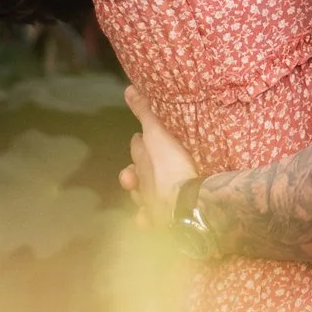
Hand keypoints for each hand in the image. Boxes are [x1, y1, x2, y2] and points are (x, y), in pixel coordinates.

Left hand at [119, 85, 199, 225]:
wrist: (184, 206)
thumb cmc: (172, 167)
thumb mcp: (158, 135)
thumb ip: (145, 113)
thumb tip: (127, 89)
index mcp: (142, 160)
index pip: (137, 146)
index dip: (140, 141)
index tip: (142, 136)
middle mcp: (141, 182)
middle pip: (135, 172)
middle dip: (136, 168)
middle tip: (140, 166)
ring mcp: (148, 203)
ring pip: (140, 196)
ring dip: (141, 192)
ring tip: (145, 190)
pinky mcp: (158, 222)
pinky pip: (149, 220)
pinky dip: (148, 218)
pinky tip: (149, 218)